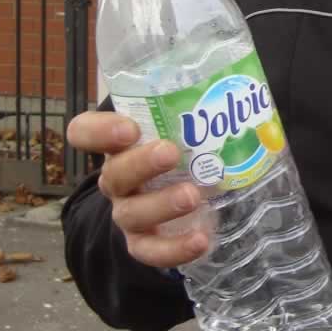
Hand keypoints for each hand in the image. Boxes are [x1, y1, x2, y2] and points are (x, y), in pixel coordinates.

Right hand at [66, 111, 209, 268]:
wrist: (177, 203)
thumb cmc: (183, 151)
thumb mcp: (182, 124)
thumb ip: (197, 103)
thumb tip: (247, 78)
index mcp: (119, 144)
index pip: (84, 132)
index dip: (98, 131)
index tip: (128, 127)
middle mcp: (118, 179)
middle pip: (114, 174)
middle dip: (140, 164)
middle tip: (171, 153)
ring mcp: (129, 213)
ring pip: (131, 213)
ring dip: (161, 204)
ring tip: (192, 195)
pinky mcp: (145, 243)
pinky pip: (149, 252)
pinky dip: (174, 249)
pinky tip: (201, 240)